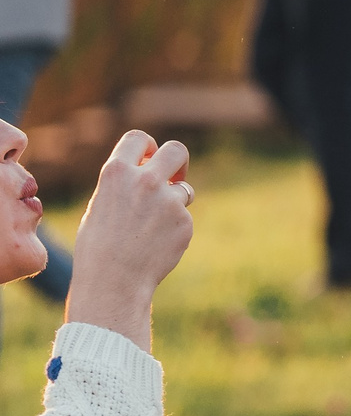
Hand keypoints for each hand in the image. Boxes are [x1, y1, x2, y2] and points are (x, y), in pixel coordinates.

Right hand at [66, 131, 192, 350]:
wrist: (114, 277)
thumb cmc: (100, 242)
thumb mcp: (103, 201)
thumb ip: (127, 182)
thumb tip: (151, 170)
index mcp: (117, 171)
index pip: (139, 138)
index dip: (148, 147)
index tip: (149, 158)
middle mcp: (145, 180)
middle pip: (177, 149)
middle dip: (178, 161)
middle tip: (174, 175)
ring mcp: (168, 201)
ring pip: (184, 189)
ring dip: (175, 201)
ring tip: (153, 225)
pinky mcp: (185, 222)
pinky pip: (184, 217)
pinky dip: (175, 228)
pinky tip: (157, 244)